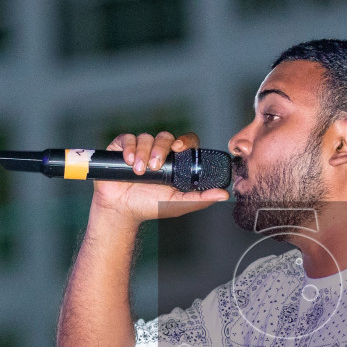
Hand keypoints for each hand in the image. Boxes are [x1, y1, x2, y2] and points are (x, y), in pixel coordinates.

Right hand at [92, 131, 228, 223]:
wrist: (122, 210)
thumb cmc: (151, 206)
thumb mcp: (178, 204)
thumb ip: (200, 198)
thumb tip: (225, 194)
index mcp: (175, 161)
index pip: (186, 142)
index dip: (185, 140)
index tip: (179, 148)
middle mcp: (159, 152)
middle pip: (166, 137)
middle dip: (161, 149)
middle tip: (155, 167)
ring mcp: (141, 148)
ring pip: (147, 137)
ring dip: (144, 153)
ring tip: (139, 172)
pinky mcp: (122, 148)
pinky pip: (128, 138)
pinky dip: (129, 148)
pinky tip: (129, 162)